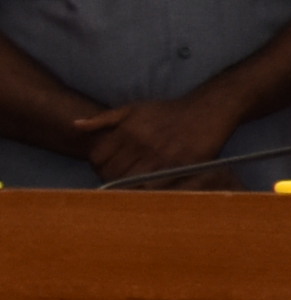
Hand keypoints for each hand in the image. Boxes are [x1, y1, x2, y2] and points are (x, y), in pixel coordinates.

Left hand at [83, 84, 246, 185]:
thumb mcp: (134, 108)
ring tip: (130, 185)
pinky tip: (148, 187)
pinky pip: (156, 186)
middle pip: (112, 173)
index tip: (104, 168)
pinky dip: (148, 190)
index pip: (98, 159)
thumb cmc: (167, 111)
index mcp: (127, 130)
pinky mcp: (181, 165)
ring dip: (128, 187)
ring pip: (132, 183)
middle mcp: (141, 144)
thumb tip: (75, 126)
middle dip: (110, 179)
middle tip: (116, 180)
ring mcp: (162, 156)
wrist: (207, 110)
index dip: (96, 166)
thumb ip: (104, 119)